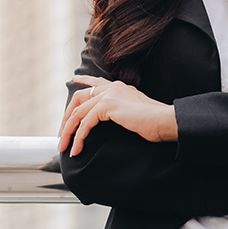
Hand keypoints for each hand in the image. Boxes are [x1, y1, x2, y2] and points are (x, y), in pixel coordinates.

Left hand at [59, 76, 177, 155]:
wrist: (165, 121)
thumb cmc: (155, 122)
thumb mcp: (135, 112)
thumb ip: (122, 111)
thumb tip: (116, 119)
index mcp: (119, 87)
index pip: (96, 81)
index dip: (83, 81)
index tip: (74, 80)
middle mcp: (112, 87)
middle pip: (79, 97)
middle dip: (67, 117)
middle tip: (62, 134)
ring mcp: (109, 94)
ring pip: (78, 112)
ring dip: (69, 131)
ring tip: (65, 147)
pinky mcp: (108, 105)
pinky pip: (85, 122)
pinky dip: (78, 137)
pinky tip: (77, 148)